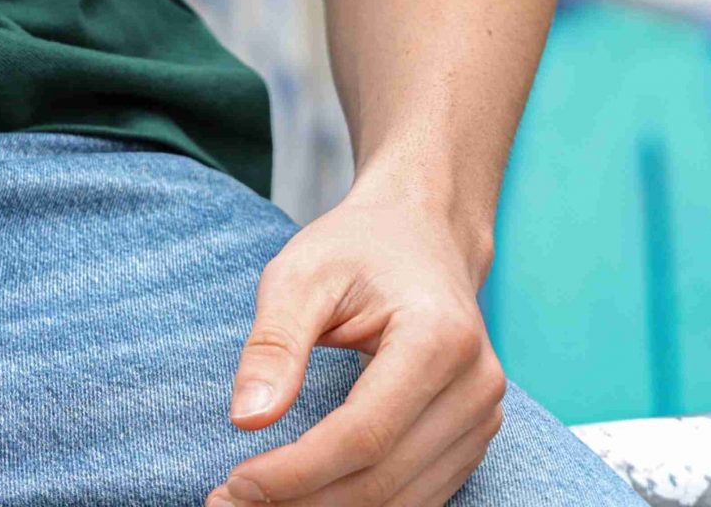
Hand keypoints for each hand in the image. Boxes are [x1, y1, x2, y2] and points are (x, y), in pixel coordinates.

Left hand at [207, 192, 507, 506]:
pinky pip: (416, 495)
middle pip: (383, 479)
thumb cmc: (358, 246)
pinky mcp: (473, 437)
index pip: (363, 435)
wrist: (423, 231)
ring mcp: (482, 417)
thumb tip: (246, 420)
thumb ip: (275, 344)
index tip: (236, 485)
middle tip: (228, 504)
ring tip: (258, 505)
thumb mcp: (302, 273)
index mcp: (438, 338)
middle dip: (303, 502)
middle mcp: (475, 386)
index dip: (297, 472)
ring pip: (402, 501)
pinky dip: (359, 504)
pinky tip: (307, 498)